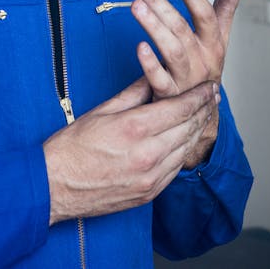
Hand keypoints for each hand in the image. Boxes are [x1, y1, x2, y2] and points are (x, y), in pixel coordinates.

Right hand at [44, 76, 218, 223]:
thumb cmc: (72, 147)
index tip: (208, 86)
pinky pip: (175, 169)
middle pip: (188, 128)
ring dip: (198, 131)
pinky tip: (186, 140)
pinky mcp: (149, 193)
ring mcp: (151, 178)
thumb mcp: (101, 110)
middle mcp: (147, 155)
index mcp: (134, 129)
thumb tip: (151, 76)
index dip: (198, 96)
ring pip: (185, 149)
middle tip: (213, 97)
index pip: (179, 108)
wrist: (56, 186)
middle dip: (203, 110)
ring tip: (204, 115)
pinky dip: (184, 151)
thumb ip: (132, 93)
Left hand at [127, 0, 246, 166]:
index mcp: (212, 42)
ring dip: (153, 27)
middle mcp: (201, 58)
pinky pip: (160, 80)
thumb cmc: (205, 65)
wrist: (201, 113)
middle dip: (157, 1)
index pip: (204, 13)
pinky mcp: (169, 95)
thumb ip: (226, 7)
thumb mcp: (219, 37)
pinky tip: (138, 47)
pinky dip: (150, 65)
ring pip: (171, 49)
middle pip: (180, 26)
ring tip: (135, 5)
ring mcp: (185, 77)